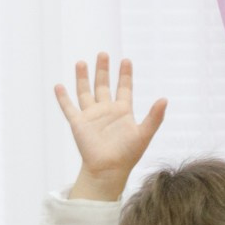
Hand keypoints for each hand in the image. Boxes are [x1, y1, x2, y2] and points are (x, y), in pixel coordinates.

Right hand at [55, 54, 166, 202]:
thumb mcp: (144, 134)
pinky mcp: (78, 124)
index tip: (126, 60)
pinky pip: (69, 108)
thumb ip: (155, 117)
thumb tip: (165, 99)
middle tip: (103, 54)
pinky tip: (59, 86)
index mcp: (123, 112)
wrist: (108, 170)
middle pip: (104, 85)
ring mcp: (92, 116)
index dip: (125, 75)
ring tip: (81, 62)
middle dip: (103, 70)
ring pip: (85, 92)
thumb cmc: (128, 155)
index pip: (124, 88)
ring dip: (83, 78)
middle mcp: (107, 111)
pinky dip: (63, 98)